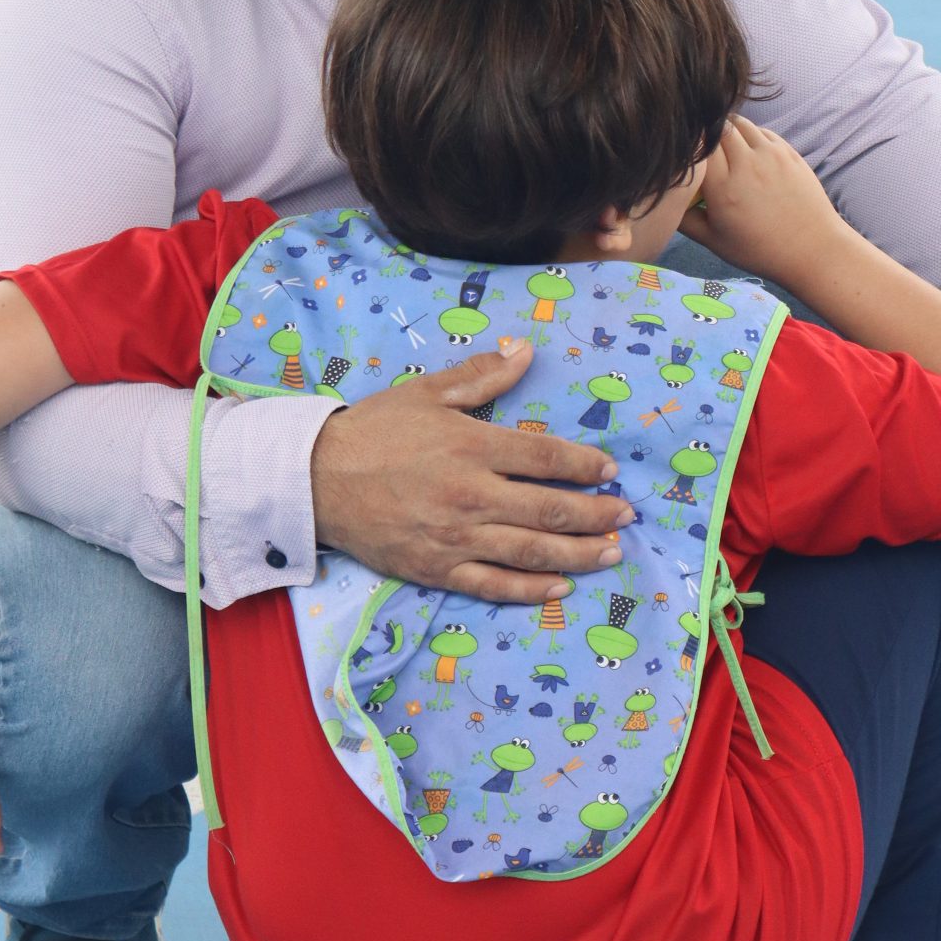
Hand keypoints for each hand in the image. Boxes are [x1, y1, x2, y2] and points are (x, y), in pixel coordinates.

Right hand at [310, 337, 633, 604]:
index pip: (546, 458)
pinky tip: (558, 588)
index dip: (584, 466)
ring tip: (609, 554)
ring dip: (577, 555)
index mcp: (471, 447)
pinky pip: (493, 586)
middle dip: (596, 515)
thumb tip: (525, 351)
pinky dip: (530, 589)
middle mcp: (471, 495)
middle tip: (625, 517)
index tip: (609, 471)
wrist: (315, 479)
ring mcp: (455, 538)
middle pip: (550, 510)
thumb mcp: (427, 392)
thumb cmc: (373, 431)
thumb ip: (481, 376)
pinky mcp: (436, 570)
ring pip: (531, 552)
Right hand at [678, 114, 842, 283]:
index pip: (697, 146)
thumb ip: (685, 220)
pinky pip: (763, 131)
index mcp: (723, 188)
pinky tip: (749, 152)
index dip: (687, 146)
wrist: (813, 250)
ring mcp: (771, 155)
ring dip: (728, 130)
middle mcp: (746, 165)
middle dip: (706, 134)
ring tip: (724, 146)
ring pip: (741, 123)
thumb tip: (663, 202)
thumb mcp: (715, 242)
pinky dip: (751, 135)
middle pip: (717, 128)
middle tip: (702, 148)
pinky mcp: (790, 153)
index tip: (683, 154)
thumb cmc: (760, 250)